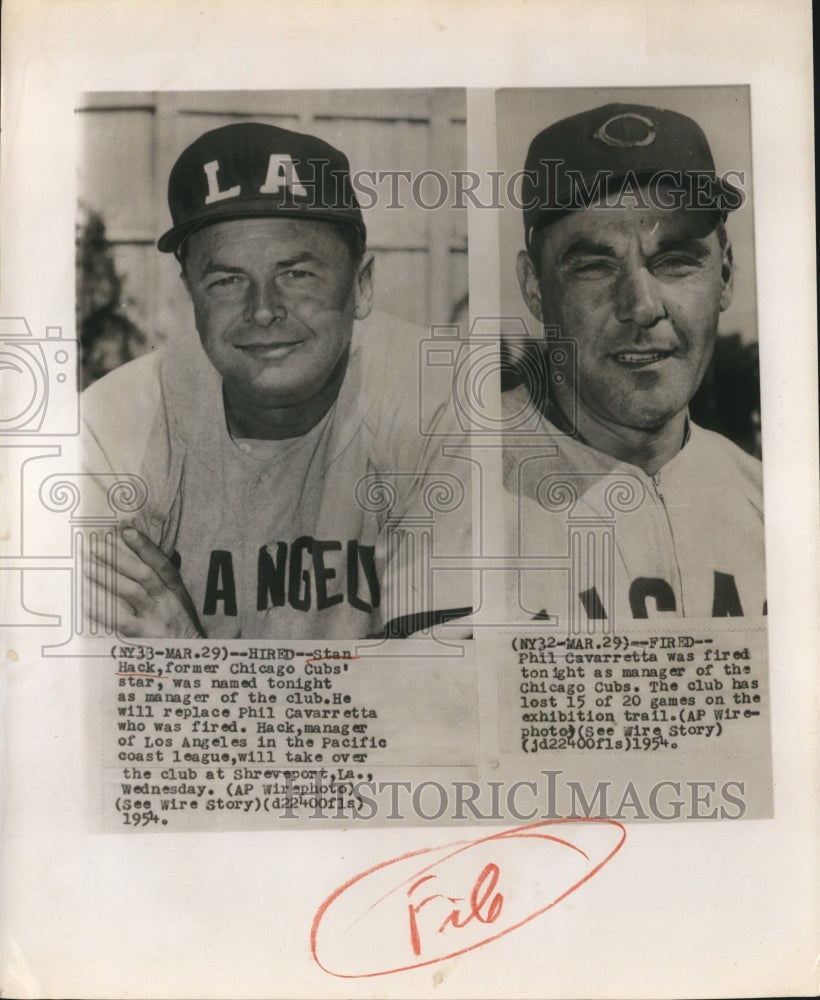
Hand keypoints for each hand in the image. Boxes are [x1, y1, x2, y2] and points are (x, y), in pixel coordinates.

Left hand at [84, 526, 203, 637]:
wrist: (189, 659)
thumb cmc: (177, 628)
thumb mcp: (176, 603)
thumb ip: (159, 584)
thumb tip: (131, 557)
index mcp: (175, 591)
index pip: (162, 563)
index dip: (145, 546)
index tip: (126, 531)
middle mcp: (168, 602)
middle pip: (144, 574)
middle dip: (118, 558)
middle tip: (95, 547)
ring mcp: (156, 619)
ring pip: (132, 592)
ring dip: (107, 578)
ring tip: (86, 568)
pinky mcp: (144, 637)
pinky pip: (120, 620)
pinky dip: (102, 609)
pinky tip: (86, 601)